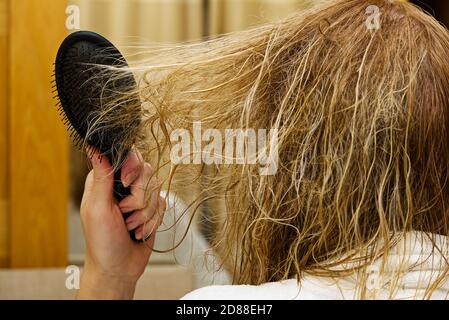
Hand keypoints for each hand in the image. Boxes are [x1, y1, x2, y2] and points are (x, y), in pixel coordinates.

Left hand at [77, 148, 165, 299]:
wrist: (118, 267)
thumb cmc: (102, 241)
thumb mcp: (98, 208)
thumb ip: (101, 177)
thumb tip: (93, 146)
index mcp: (105, 179)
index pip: (127, 156)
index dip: (132, 167)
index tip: (126, 182)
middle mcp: (123, 184)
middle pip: (146, 172)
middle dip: (138, 198)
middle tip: (124, 213)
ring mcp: (139, 196)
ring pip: (157, 189)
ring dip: (144, 213)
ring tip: (129, 226)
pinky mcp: (152, 208)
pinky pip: (163, 204)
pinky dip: (152, 221)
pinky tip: (139, 231)